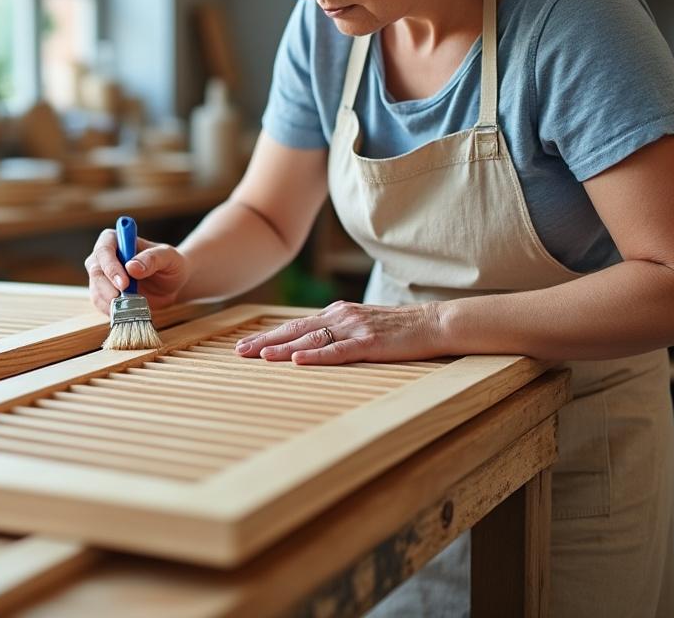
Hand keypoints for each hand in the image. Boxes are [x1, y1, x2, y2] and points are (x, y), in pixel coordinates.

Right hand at [85, 228, 190, 314]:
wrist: (172, 284)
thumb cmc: (170, 264)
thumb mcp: (168, 257)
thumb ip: (152, 259)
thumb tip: (131, 266)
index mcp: (117, 240)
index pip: (104, 249)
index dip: (110, 267)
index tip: (124, 283)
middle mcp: (105, 256)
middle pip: (95, 270)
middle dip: (107, 287)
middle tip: (123, 299)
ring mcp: (103, 276)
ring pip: (95, 288)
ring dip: (109, 301)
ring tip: (129, 307)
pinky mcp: (105, 293)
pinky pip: (100, 303)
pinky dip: (111, 310)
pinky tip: (125, 312)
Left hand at [234, 300, 445, 364]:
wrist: (434, 322)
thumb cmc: (399, 329)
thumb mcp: (362, 326)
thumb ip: (339, 332)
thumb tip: (313, 346)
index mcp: (337, 314)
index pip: (295, 326)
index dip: (269, 336)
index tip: (246, 346)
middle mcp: (340, 317)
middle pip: (294, 330)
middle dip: (265, 341)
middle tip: (239, 352)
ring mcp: (354, 328)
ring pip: (310, 339)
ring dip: (283, 347)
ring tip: (259, 356)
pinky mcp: (369, 342)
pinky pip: (338, 351)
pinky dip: (316, 355)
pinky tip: (297, 360)